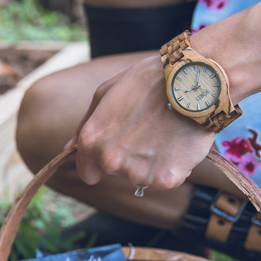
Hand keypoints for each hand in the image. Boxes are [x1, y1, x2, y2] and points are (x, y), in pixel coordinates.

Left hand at [69, 54, 214, 189]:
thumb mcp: (106, 93)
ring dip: (151, 162)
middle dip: (127, 157)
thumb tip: (68, 149)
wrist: (192, 81)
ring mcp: (138, 173)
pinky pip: (165, 179)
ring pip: (141, 177)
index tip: (117, 147)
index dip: (100, 162)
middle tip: (147, 130)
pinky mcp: (166, 179)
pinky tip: (177, 143)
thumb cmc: (147, 81)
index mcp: (92, 141)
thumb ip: (85, 125)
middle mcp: (110, 161)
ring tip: (164, 133)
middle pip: (116, 173)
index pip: (88, 173)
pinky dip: (173, 166)